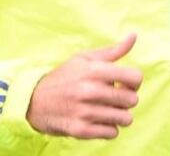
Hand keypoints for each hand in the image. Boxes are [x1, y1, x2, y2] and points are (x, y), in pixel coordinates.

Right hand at [26, 33, 142, 139]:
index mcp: (93, 70)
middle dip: (127, 100)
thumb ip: (112, 51)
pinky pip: (112, 133)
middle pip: (132, 100)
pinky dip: (109, 128)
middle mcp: (89, 90)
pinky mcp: (80, 130)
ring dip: (120, 116)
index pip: (135, 78)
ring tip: (108, 110)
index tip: (124, 83)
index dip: (134, 81)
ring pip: (125, 119)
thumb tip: (133, 36)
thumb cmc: (64, 78)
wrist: (33, 101)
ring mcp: (84, 111)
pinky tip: (99, 121)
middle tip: (114, 98)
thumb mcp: (84, 59)